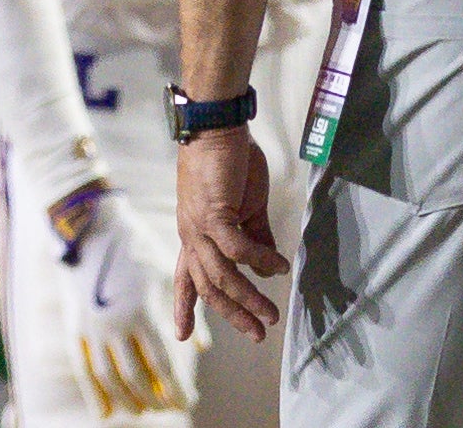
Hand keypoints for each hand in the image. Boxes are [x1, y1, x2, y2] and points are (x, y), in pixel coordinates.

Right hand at [54, 188, 196, 414]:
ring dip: (129, 400)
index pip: (162, 364)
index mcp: (141, 312)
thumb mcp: (164, 276)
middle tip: (169, 407)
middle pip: (137, 377)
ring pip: (111, 378)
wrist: (89, 229)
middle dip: (156, 398)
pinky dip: (95, 394)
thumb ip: (184, 312)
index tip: (187, 401)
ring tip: (143, 410)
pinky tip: (106, 412)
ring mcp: (92, 327)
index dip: (176, 388)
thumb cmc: (134, 249)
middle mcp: (115, 324)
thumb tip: (202, 345)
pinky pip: (84, 368)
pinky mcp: (74, 326)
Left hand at [174, 125, 285, 343]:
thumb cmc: (230, 163)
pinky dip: (260, 260)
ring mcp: (198, 225)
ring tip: (272, 315)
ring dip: (248, 298)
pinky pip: (237, 248)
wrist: (218, 127)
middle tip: (257, 334)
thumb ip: (256, 238)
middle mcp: (191, 233)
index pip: (186, 276)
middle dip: (231, 314)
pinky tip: (279, 267)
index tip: (182, 334)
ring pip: (221, 275)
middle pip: (206, 286)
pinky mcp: (212, 213)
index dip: (184, 305)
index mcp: (195, 233)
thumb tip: (268, 266)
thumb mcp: (246, 208)